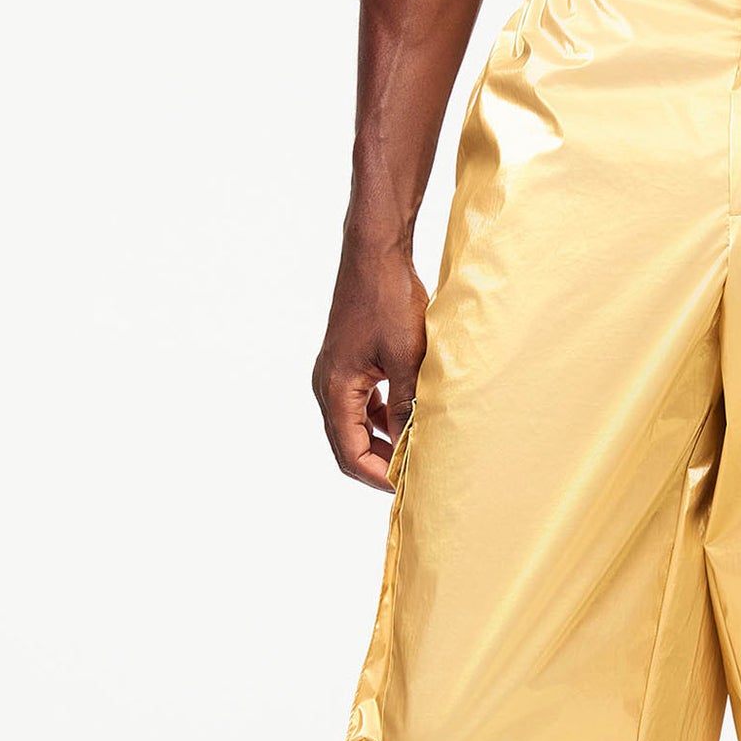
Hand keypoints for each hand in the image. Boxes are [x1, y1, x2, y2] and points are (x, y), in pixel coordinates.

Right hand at [313, 239, 427, 490]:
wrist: (375, 255)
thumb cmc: (389, 300)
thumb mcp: (407, 359)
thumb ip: (406, 405)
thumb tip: (411, 445)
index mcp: (336, 389)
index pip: (351, 454)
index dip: (380, 475)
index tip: (409, 484)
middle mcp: (327, 386)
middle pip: (347, 446)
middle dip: (379, 465)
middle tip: (413, 476)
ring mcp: (334, 375)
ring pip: (353, 428)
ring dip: (381, 444)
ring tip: (413, 452)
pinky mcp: (347, 365)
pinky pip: (359, 407)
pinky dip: (380, 420)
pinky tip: (406, 421)